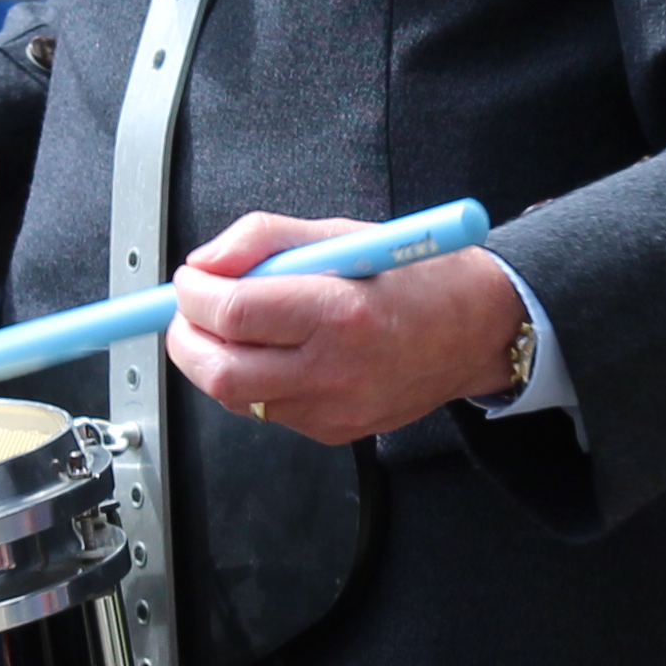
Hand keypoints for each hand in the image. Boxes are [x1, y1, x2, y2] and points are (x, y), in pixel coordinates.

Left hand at [164, 216, 521, 446]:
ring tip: (229, 327)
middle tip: (187, 312)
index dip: (194, 294)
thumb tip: (206, 262)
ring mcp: (336, 409)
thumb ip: (265, 239)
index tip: (190, 279)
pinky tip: (273, 352)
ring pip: (236, 399)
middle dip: (186, 340)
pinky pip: (267, 412)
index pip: (235, 314)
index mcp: (341, 312)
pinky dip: (251, 381)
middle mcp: (338, 370)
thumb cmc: (418, 276)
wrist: (479, 329)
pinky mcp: (336, 432)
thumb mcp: (342, 233)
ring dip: (214, 361)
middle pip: (222, 373)